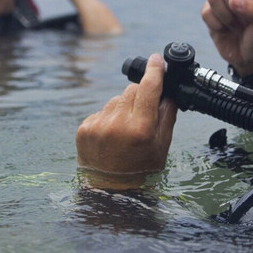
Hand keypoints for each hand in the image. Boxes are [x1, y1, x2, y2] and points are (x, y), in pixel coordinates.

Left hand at [76, 53, 177, 186]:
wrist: (109, 192)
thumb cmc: (141, 171)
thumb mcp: (161, 147)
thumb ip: (166, 116)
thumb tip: (169, 92)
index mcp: (140, 129)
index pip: (149, 88)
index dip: (155, 71)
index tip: (157, 59)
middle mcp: (117, 124)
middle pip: (132, 90)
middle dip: (141, 95)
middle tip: (145, 113)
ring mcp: (98, 125)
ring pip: (116, 100)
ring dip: (124, 107)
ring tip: (126, 131)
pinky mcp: (84, 128)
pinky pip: (101, 111)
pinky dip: (109, 117)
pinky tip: (112, 135)